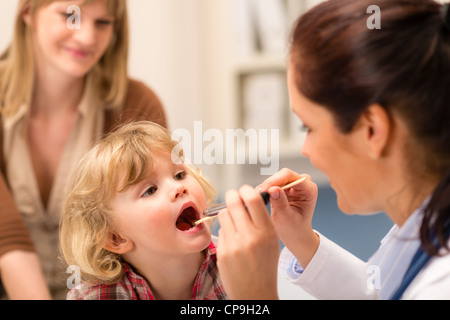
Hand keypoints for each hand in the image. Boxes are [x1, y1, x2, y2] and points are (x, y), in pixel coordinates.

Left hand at [217, 185, 279, 299]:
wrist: (255, 292)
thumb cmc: (264, 265)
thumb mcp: (272, 240)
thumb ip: (261, 219)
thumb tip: (248, 198)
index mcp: (266, 231)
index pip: (252, 198)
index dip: (246, 190)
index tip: (244, 190)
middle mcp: (250, 236)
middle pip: (234, 201)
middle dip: (232, 195)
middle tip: (234, 196)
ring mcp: (234, 244)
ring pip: (224, 213)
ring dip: (227, 212)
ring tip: (233, 218)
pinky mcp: (222, 252)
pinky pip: (220, 230)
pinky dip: (225, 229)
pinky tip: (231, 237)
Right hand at [259, 168, 319, 267]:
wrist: (296, 235)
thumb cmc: (296, 229)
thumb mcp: (288, 219)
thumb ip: (281, 204)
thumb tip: (272, 189)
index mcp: (309, 190)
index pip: (291, 176)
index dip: (276, 180)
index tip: (265, 189)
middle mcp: (303, 184)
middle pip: (283, 175)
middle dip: (270, 183)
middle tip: (258, 193)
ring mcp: (294, 184)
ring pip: (276, 178)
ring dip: (266, 186)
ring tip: (258, 197)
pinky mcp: (285, 187)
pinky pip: (272, 183)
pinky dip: (265, 189)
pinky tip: (260, 196)